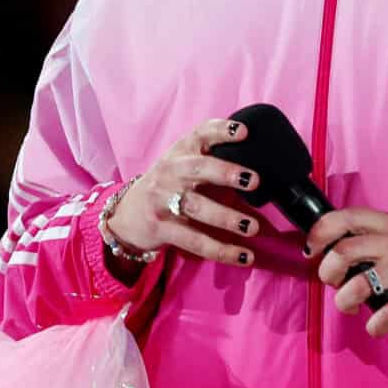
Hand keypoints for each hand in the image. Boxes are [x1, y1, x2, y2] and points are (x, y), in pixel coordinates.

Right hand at [108, 117, 271, 266]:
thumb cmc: (168, 186)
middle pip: (198, 168)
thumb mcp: (183, 165)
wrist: (126, 216)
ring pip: (197, 207)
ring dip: (227, 218)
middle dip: (226, 172)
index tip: (244, 131)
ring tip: (252, 227)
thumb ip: (212, 160)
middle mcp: (171, 172)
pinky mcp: (161, 228)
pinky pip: (194, 241)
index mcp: (180, 152)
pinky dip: (221, 250)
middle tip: (254, 180)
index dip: (221, 130)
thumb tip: (261, 166)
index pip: (201, 134)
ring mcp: (163, 200)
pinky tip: (244, 256)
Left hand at [304, 208, 387, 335]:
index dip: (320, 232)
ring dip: (346, 300)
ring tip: (350, 307)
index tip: (313, 251)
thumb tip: (349, 253)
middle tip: (333, 283)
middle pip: (345, 250)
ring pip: (361, 284)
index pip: (346, 217)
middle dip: (328, 271)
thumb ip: (384, 236)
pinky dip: (376, 325)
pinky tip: (378, 326)